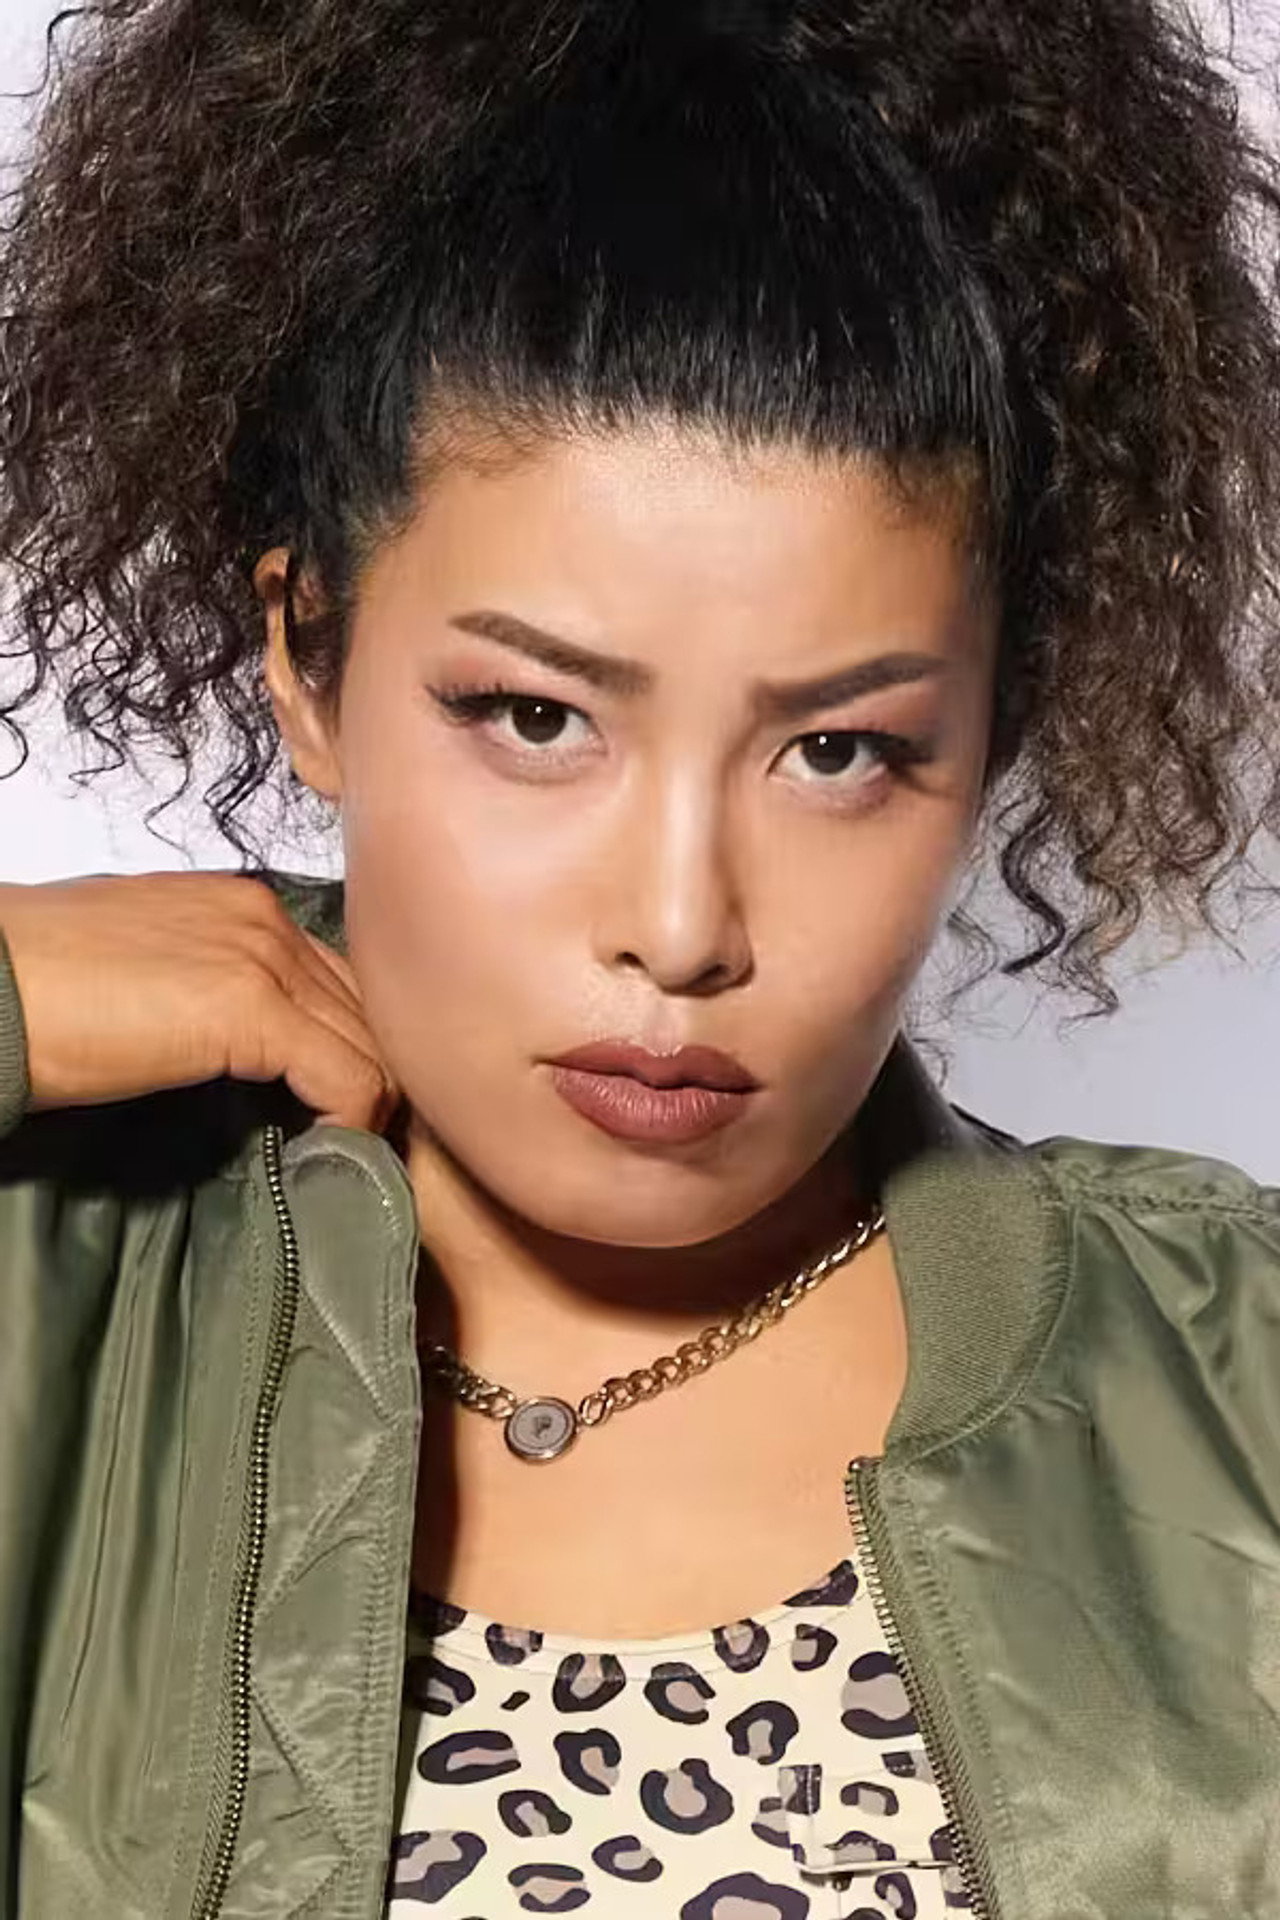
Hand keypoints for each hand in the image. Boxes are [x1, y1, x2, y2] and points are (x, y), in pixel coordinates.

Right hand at [0, 871, 399, 1131]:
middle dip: (375, 1076)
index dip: (352, 1046)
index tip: (340, 1104)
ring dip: (369, 1104)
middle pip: (367, 1010)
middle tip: (360, 1139)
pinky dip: (350, 1123)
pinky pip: (348, 1077)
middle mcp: (267, 920)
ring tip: (346, 1153)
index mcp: (244, 907)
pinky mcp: (251, 1008)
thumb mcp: (152, 973)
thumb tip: (254, 1051)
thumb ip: (214, 993)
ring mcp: (264, 958)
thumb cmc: (41, 987)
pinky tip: (324, 1153)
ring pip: (371, 1043)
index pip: (342, 980)